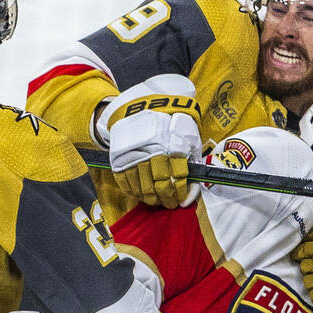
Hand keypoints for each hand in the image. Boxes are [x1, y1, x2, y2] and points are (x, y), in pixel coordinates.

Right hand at [97, 74, 201, 207]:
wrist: (138, 108)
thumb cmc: (168, 125)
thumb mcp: (186, 136)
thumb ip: (192, 159)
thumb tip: (193, 189)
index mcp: (172, 144)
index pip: (179, 176)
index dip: (181, 192)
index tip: (182, 200)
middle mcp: (153, 151)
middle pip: (161, 185)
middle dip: (167, 199)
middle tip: (170, 204)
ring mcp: (135, 155)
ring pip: (143, 187)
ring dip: (151, 199)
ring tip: (156, 201)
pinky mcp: (119, 158)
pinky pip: (126, 183)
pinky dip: (134, 193)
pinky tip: (141, 195)